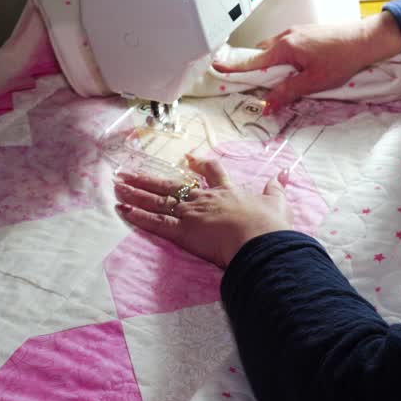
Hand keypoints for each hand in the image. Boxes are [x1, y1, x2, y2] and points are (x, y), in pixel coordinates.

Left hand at [113, 156, 292, 268]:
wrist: (260, 241)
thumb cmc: (270, 225)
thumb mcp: (277, 203)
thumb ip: (276, 188)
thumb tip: (283, 172)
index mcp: (227, 191)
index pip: (211, 172)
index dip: (199, 165)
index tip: (188, 159)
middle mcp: (204, 199)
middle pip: (171, 185)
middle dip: (148, 179)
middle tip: (128, 172)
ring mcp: (192, 214)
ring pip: (158, 200)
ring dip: (135, 193)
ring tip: (117, 184)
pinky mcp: (183, 232)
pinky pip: (156, 222)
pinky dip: (138, 216)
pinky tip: (122, 208)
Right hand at [212, 12, 400, 110]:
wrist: (365, 41)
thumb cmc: (342, 59)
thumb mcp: (312, 82)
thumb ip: (287, 93)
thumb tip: (267, 105)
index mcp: (284, 47)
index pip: (252, 61)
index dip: (234, 68)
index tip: (216, 68)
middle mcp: (286, 36)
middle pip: (259, 54)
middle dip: (254, 69)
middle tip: (253, 86)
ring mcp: (295, 32)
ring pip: (272, 49)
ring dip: (269, 63)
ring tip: (277, 80)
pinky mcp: (304, 33)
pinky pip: (283, 46)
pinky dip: (281, 57)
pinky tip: (293, 69)